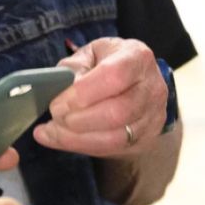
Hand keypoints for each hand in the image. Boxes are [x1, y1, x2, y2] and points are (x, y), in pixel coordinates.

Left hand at [33, 37, 167, 157]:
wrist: (136, 82)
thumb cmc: (110, 63)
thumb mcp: (91, 54)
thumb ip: (73, 69)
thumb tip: (57, 92)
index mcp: (137, 58)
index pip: (113, 77)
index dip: (82, 93)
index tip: (57, 103)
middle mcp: (152, 88)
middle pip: (117, 113)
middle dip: (78, 120)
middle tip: (54, 117)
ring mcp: (153, 117)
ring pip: (115, 138)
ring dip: (76, 138)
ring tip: (51, 132)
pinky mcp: (145, 139)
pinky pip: (112, 149)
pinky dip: (82, 146)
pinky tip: (61, 139)